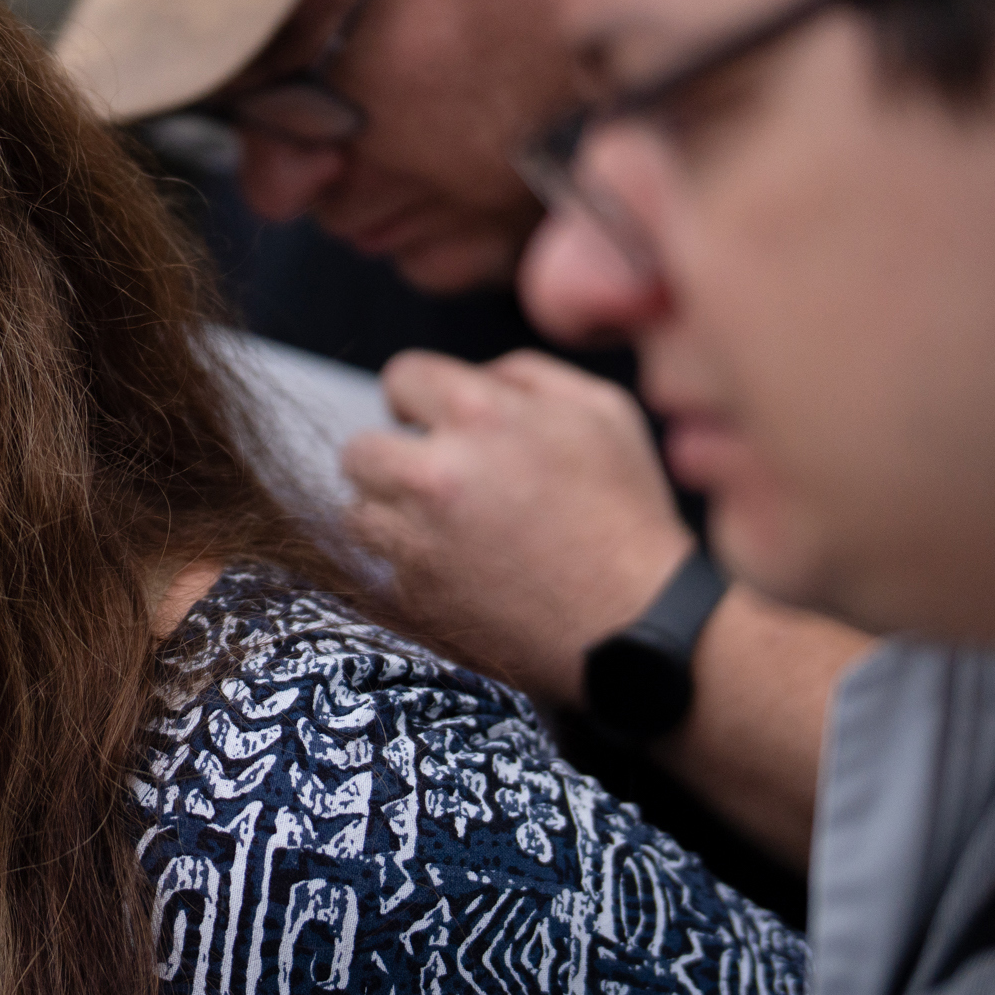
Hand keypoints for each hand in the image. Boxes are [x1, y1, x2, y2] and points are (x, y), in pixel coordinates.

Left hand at [342, 350, 694, 703]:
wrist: (638, 618)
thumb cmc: (627, 511)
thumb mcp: (602, 410)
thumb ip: (525, 375)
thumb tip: (474, 376)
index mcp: (480, 414)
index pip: (400, 377)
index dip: (419, 398)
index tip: (433, 420)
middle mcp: (435, 474)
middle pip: (356, 450)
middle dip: (390, 456)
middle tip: (430, 473)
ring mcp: (418, 541)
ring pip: (358, 513)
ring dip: (391, 515)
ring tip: (444, 525)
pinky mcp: (417, 596)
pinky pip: (386, 568)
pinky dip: (413, 567)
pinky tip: (464, 569)